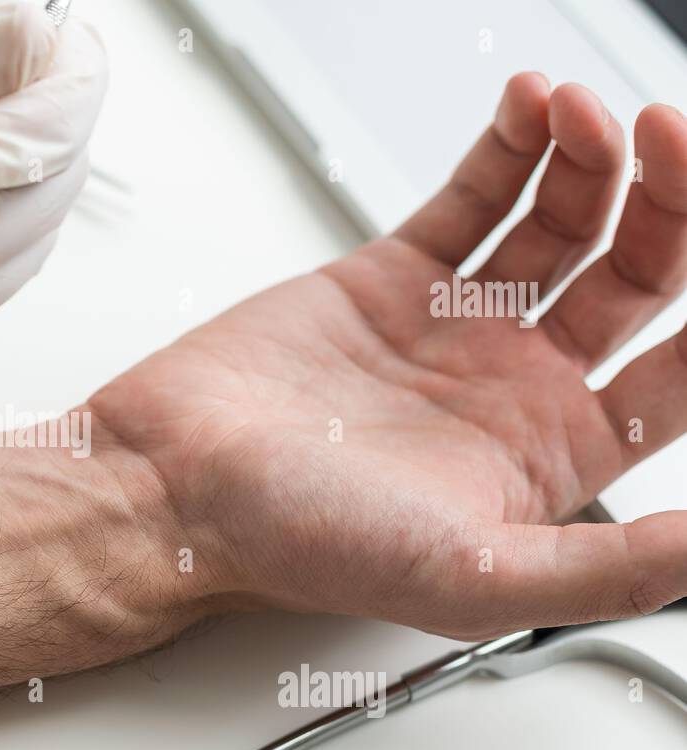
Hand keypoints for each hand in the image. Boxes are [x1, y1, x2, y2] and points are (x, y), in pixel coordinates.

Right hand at [90, 74, 686, 639]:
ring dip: (592, 159)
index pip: (678, 375)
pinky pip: (473, 196)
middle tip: (666, 141)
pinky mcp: (390, 278)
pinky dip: (510, 145)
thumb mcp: (471, 582)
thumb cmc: (295, 542)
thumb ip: (605, 571)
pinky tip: (528, 109)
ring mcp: (452, 325)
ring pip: (561, 221)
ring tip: (581, 115)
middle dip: (670, 201)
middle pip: (636, 275)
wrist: (172, 481)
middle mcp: (511, 388)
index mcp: (547, 459)